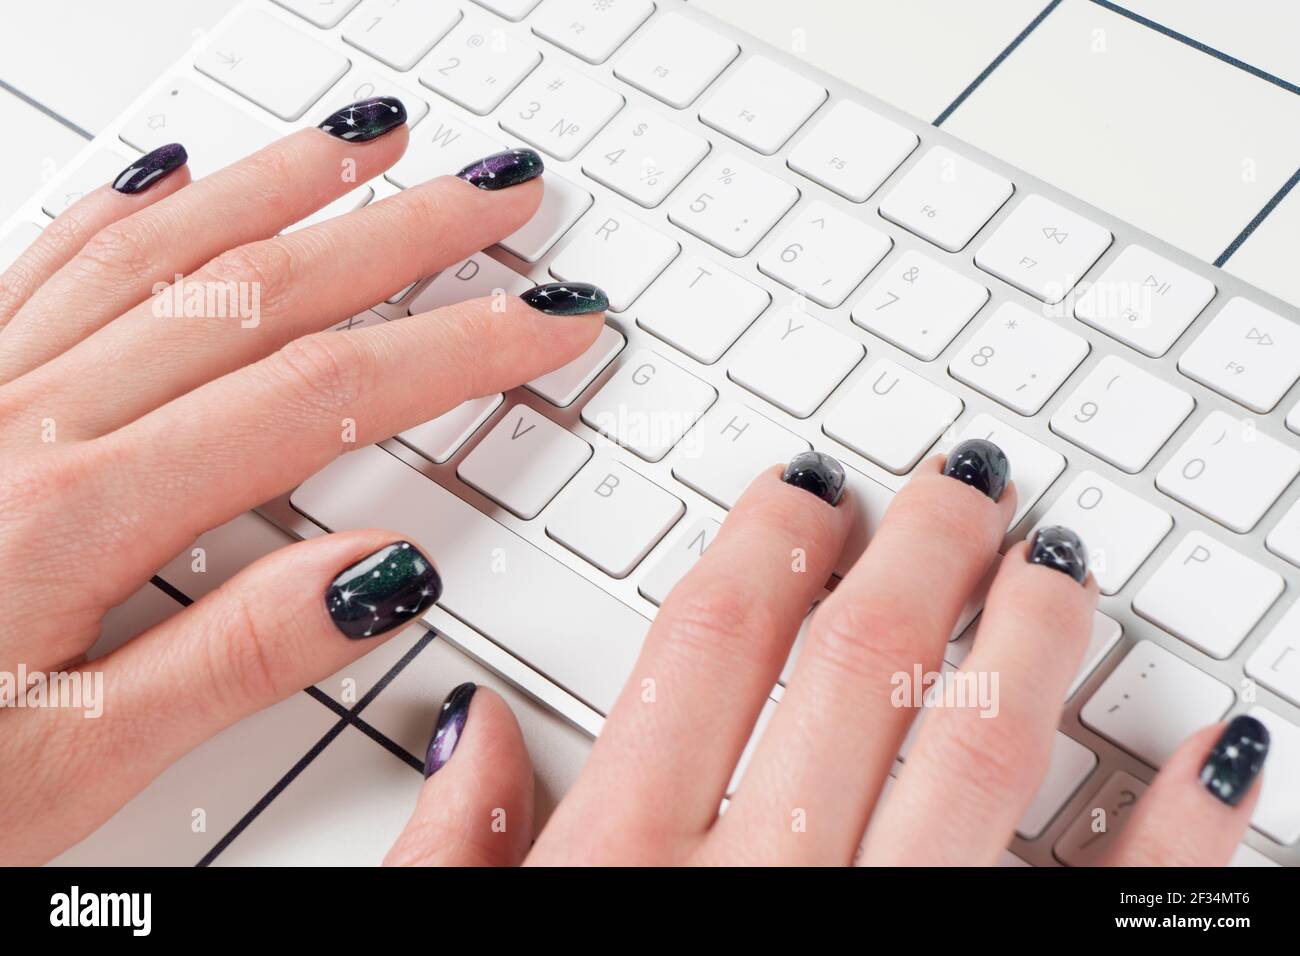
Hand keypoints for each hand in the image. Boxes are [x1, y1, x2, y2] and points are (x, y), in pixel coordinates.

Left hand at [0, 98, 606, 864]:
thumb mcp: (71, 766)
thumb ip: (235, 659)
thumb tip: (381, 576)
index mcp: (76, 511)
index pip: (320, 394)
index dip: (455, 348)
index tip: (544, 323)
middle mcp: (28, 421)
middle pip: (260, 291)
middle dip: (404, 234)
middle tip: (498, 195)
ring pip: (161, 250)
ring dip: (283, 184)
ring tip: (373, 142)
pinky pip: (45, 264)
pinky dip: (130, 209)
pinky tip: (181, 175)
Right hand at [386, 447, 1267, 865]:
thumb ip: (455, 855)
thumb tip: (473, 727)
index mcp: (619, 873)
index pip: (708, 641)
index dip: (767, 537)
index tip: (810, 487)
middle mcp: (757, 896)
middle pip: (857, 665)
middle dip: (921, 551)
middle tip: (963, 486)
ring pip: (979, 751)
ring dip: (1036, 639)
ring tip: (1062, 568)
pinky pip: (1099, 916)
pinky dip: (1175, 834)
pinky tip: (1214, 756)